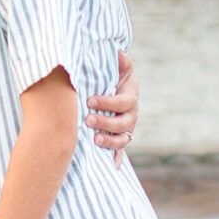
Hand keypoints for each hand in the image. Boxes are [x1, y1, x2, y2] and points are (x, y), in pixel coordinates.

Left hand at [86, 44, 137, 163]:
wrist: (109, 86)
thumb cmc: (109, 73)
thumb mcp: (115, 63)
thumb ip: (116, 58)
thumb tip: (116, 51)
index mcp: (130, 95)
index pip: (123, 102)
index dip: (108, 102)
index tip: (89, 100)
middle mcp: (130, 114)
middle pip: (124, 123)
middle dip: (106, 123)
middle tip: (88, 120)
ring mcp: (125, 128)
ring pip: (123, 139)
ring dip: (110, 141)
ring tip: (94, 140)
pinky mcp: (117, 139)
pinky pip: (120, 153)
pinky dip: (116, 161)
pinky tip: (111, 167)